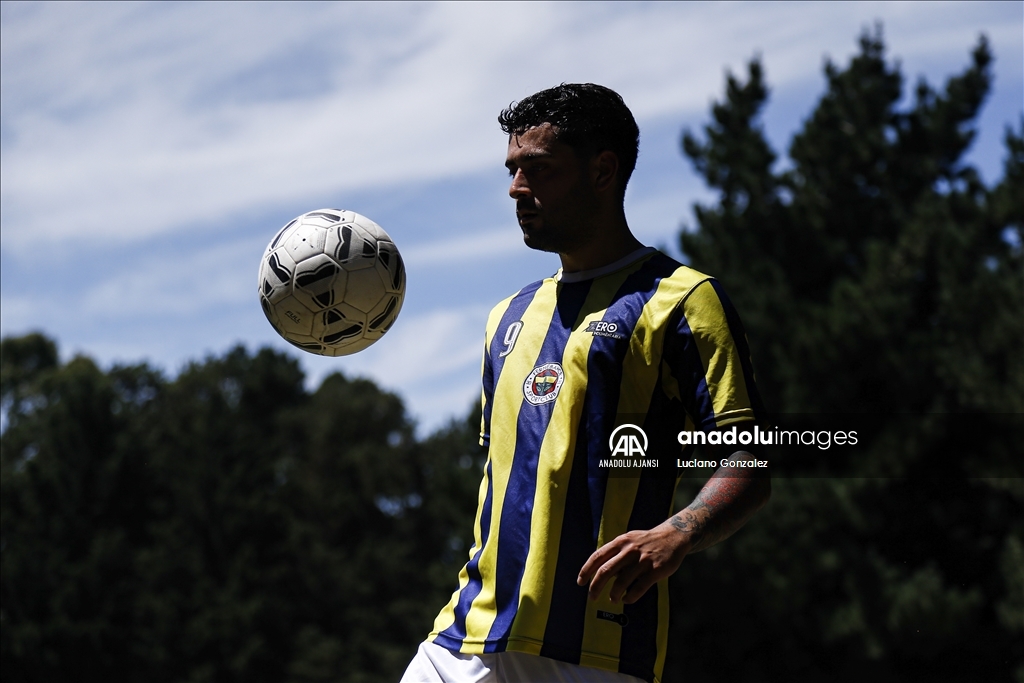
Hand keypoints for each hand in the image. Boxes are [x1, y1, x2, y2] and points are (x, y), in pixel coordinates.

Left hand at [576, 519, 693, 603]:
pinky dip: (630, 597)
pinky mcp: (656, 570)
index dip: (586, 571)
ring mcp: (643, 560)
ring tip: (612, 599)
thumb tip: (601, 575)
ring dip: (613, 594)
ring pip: (622, 582)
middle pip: (606, 571)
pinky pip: (639, 588)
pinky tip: (626, 599)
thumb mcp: (629, 541)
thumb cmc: (646, 542)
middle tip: (591, 597)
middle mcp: (629, 550)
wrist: (673, 537)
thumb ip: (615, 555)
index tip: (580, 582)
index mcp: (620, 542)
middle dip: (595, 586)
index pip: (597, 557)